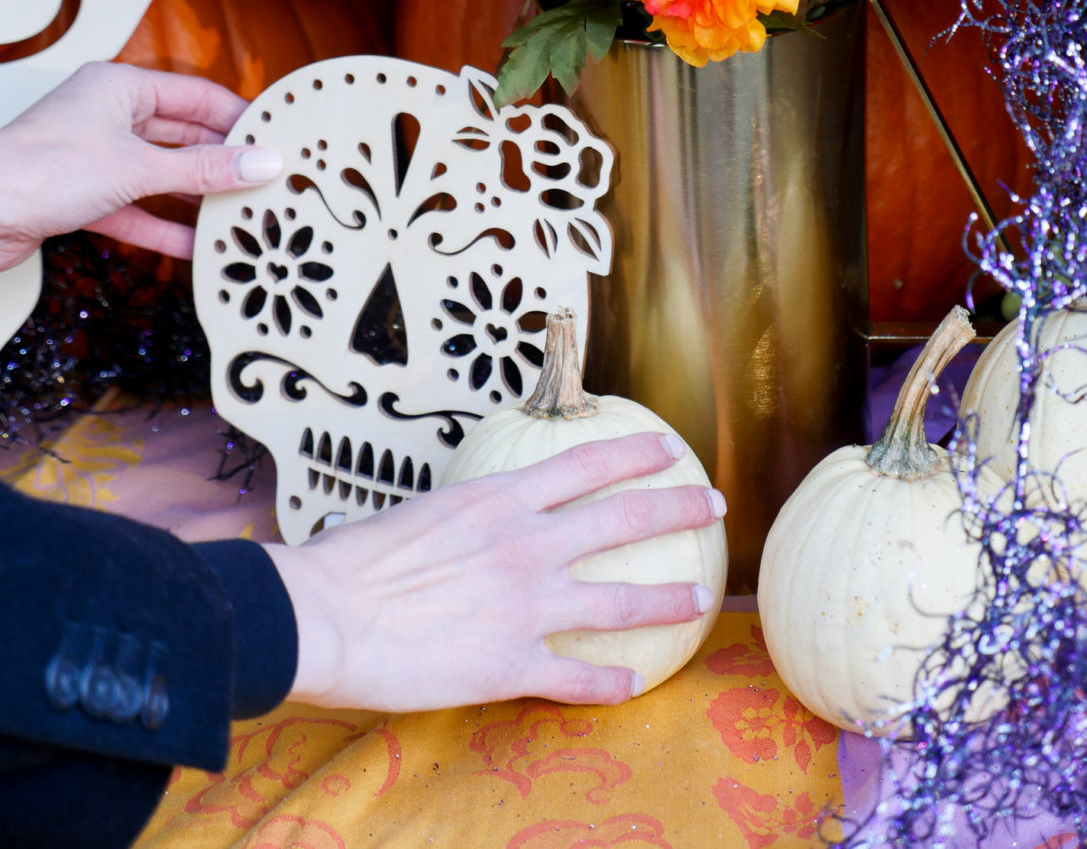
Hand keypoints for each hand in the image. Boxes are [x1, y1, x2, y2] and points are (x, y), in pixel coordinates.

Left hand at [0, 62, 282, 267]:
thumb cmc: (39, 171)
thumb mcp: (137, 168)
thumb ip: (203, 170)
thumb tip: (260, 162)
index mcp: (119, 87)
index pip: (197, 95)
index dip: (238, 117)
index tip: (275, 139)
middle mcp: (107, 116)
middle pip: (182, 136)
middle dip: (222, 162)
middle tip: (266, 182)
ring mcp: (94, 157)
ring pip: (161, 176)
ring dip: (196, 198)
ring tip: (240, 215)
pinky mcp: (83, 196)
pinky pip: (137, 209)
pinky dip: (164, 227)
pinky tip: (197, 246)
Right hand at [264, 432, 724, 712]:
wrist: (323, 615)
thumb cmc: (353, 561)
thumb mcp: (420, 514)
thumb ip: (464, 519)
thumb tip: (472, 524)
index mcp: (500, 500)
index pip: (586, 463)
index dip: (634, 454)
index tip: (667, 449)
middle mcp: (528, 545)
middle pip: (625, 518)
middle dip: (677, 508)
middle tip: (712, 505)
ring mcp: (527, 606)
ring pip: (622, 600)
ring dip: (668, 599)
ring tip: (699, 598)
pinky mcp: (513, 665)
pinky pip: (578, 676)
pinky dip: (609, 683)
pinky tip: (629, 688)